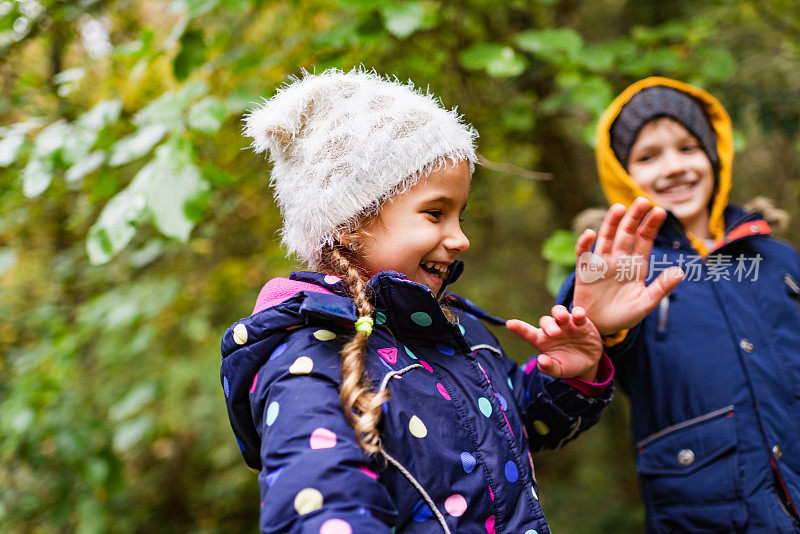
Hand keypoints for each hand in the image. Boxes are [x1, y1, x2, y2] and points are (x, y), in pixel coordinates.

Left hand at [506, 305, 601, 380]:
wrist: (588, 363)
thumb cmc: (568, 364)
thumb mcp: (558, 370)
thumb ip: (548, 367)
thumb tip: (541, 360)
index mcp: (542, 341)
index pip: (528, 333)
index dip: (519, 328)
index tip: (509, 324)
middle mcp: (552, 329)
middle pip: (545, 321)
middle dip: (548, 325)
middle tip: (554, 334)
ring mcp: (566, 324)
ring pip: (558, 312)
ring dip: (559, 313)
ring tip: (562, 319)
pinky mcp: (581, 323)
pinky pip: (578, 313)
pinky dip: (578, 313)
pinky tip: (579, 316)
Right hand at [573, 197, 683, 334]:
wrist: (601, 327)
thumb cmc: (625, 315)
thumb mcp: (646, 303)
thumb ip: (661, 288)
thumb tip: (680, 271)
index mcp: (636, 265)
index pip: (644, 240)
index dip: (651, 225)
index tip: (660, 211)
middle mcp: (619, 260)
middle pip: (626, 234)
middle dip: (634, 217)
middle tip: (642, 200)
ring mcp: (601, 264)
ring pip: (606, 238)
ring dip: (611, 224)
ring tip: (619, 208)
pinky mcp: (585, 272)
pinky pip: (584, 255)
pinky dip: (585, 244)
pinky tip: (589, 234)